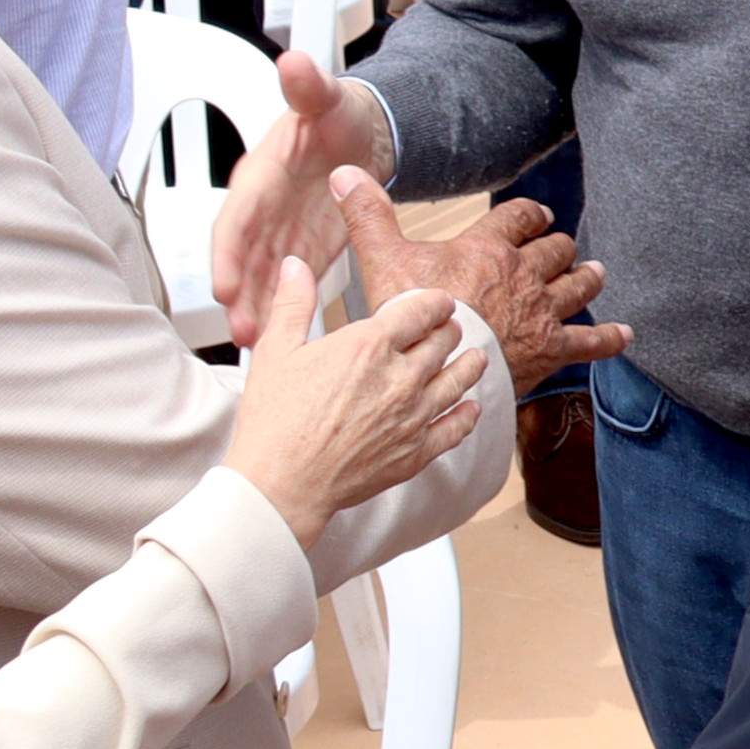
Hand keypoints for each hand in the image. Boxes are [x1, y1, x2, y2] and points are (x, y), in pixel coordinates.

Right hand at [209, 46, 392, 343]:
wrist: (359, 131)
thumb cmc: (337, 114)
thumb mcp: (326, 97)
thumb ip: (309, 86)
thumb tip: (293, 63)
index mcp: (263, 174)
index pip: (238, 216)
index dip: (229, 252)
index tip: (224, 285)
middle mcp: (264, 207)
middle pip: (243, 256)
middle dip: (239, 294)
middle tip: (240, 330)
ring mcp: (281, 230)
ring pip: (262, 275)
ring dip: (257, 308)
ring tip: (255, 344)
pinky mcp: (304, 247)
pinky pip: (288, 281)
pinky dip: (283, 306)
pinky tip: (279, 336)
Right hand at [223, 259, 484, 543]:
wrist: (281, 483)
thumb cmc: (274, 420)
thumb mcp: (276, 350)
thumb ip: (293, 302)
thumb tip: (296, 265)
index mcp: (369, 345)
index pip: (421, 311)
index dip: (435, 303)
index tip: (440, 303)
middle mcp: (400, 378)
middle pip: (444, 343)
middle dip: (449, 332)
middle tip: (450, 331)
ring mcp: (413, 416)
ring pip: (459, 381)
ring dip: (469, 365)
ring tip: (475, 358)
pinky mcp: (416, 452)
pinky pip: (455, 429)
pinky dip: (466, 416)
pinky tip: (470, 409)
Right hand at [334, 167, 629, 392]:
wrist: (437, 363)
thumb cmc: (410, 312)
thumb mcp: (382, 258)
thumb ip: (368, 215)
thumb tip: (345, 173)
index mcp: (487, 248)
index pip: (518, 218)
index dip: (529, 214)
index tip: (535, 215)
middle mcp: (523, 275)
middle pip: (552, 251)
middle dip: (558, 247)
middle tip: (564, 247)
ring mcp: (542, 311)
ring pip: (576, 287)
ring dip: (587, 278)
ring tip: (595, 272)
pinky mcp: (552, 348)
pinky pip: (589, 341)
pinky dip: (608, 338)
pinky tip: (624, 335)